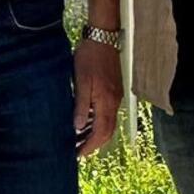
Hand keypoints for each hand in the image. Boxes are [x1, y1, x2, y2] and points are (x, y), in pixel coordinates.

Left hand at [72, 37, 121, 155]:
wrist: (103, 38)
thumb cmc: (89, 58)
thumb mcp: (81, 81)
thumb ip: (81, 105)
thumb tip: (78, 127)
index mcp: (107, 102)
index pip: (101, 133)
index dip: (90, 146)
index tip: (78, 154)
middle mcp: (114, 102)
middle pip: (107, 132)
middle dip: (94, 144)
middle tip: (78, 151)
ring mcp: (116, 96)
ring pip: (108, 123)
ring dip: (96, 134)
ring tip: (79, 139)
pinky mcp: (114, 90)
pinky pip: (108, 113)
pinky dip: (98, 122)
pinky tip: (86, 121)